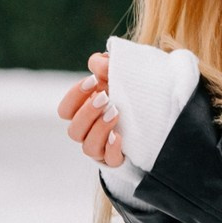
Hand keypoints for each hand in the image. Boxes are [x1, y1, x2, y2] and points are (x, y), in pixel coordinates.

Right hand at [54, 52, 124, 167]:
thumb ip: (106, 66)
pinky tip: (119, 136)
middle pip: (73, 130)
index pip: (65, 110)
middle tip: (105, 97)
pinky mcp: (116, 158)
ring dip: (99, 129)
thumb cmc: (130, 92)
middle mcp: (88, 132)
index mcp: (83, 112)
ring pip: (88, 147)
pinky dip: (111, 149)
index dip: (74, 96)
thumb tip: (97, 62)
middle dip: (87, 113)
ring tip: (115, 113)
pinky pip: (109, 160)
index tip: (93, 81)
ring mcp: (101, 147)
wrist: (156, 114)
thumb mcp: (121, 74)